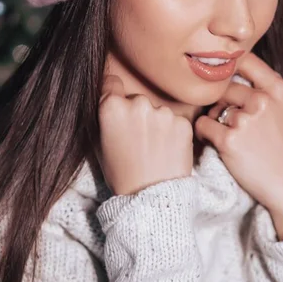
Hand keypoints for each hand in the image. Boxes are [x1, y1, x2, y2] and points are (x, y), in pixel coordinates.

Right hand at [97, 75, 193, 194]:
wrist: (152, 199)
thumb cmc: (121, 174)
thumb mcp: (99, 145)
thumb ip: (103, 117)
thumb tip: (105, 99)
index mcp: (112, 107)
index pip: (111, 82)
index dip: (112, 93)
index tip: (116, 102)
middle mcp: (138, 104)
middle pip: (136, 99)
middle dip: (136, 113)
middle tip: (136, 138)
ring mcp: (163, 112)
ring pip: (157, 111)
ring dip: (156, 123)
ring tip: (153, 148)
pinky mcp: (183, 123)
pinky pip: (175, 121)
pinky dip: (173, 132)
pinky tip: (167, 150)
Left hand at [194, 53, 282, 239]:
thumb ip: (261, 87)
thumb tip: (226, 69)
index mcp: (278, 89)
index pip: (245, 60)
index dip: (228, 64)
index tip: (221, 71)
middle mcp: (263, 100)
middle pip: (224, 86)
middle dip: (221, 101)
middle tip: (228, 119)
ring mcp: (246, 120)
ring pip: (212, 108)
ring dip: (213, 119)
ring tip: (229, 135)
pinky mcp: (230, 140)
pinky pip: (203, 126)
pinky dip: (204, 133)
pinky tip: (217, 142)